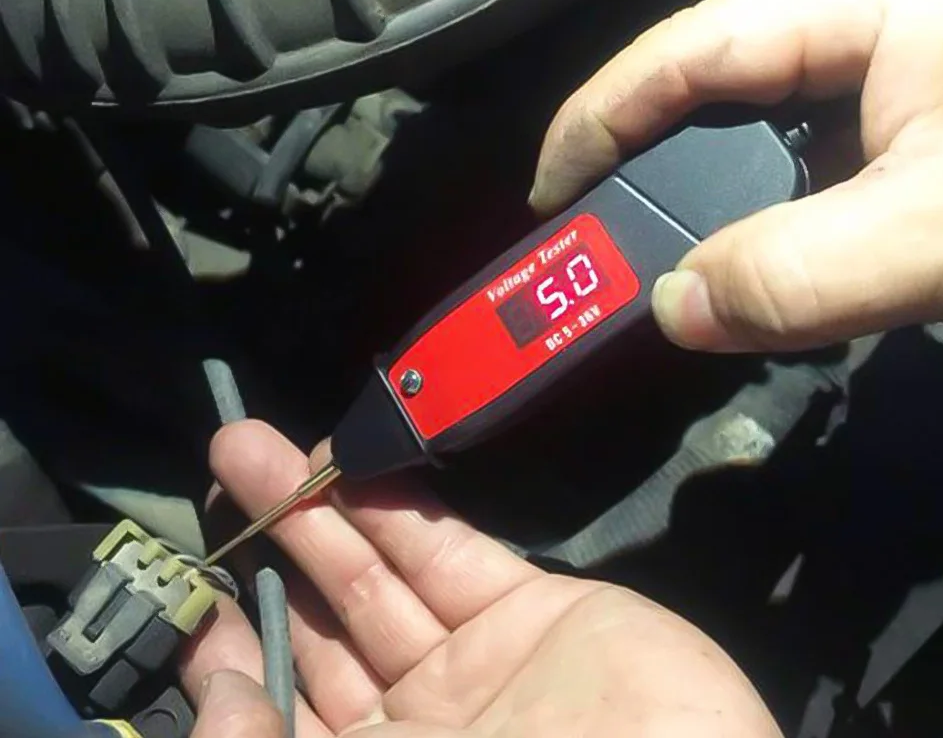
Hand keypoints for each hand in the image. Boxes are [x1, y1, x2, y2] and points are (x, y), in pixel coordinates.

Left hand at [183, 419, 778, 736]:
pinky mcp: (531, 615)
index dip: (234, 662)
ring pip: (378, 580)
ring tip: (254, 449)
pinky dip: (400, 512)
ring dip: (319, 514)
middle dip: (270, 561)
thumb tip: (214, 698)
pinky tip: (351, 466)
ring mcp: (474, 669)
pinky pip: (449, 558)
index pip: (283, 718)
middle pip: (323, 636)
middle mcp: (415, 730)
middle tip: (221, 483)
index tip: (196, 605)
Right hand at [530, 0, 942, 351]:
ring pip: (761, 119)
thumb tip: (672, 308)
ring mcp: (896, 39)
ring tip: (660, 254)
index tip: (544, 201)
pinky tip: (756, 247)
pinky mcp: (922, 89)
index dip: (595, 123)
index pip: (681, 51)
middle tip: (594, 243)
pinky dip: (771, 203)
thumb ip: (798, 275)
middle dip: (646, 164)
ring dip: (711, 192)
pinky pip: (810, 145)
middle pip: (710, 80)